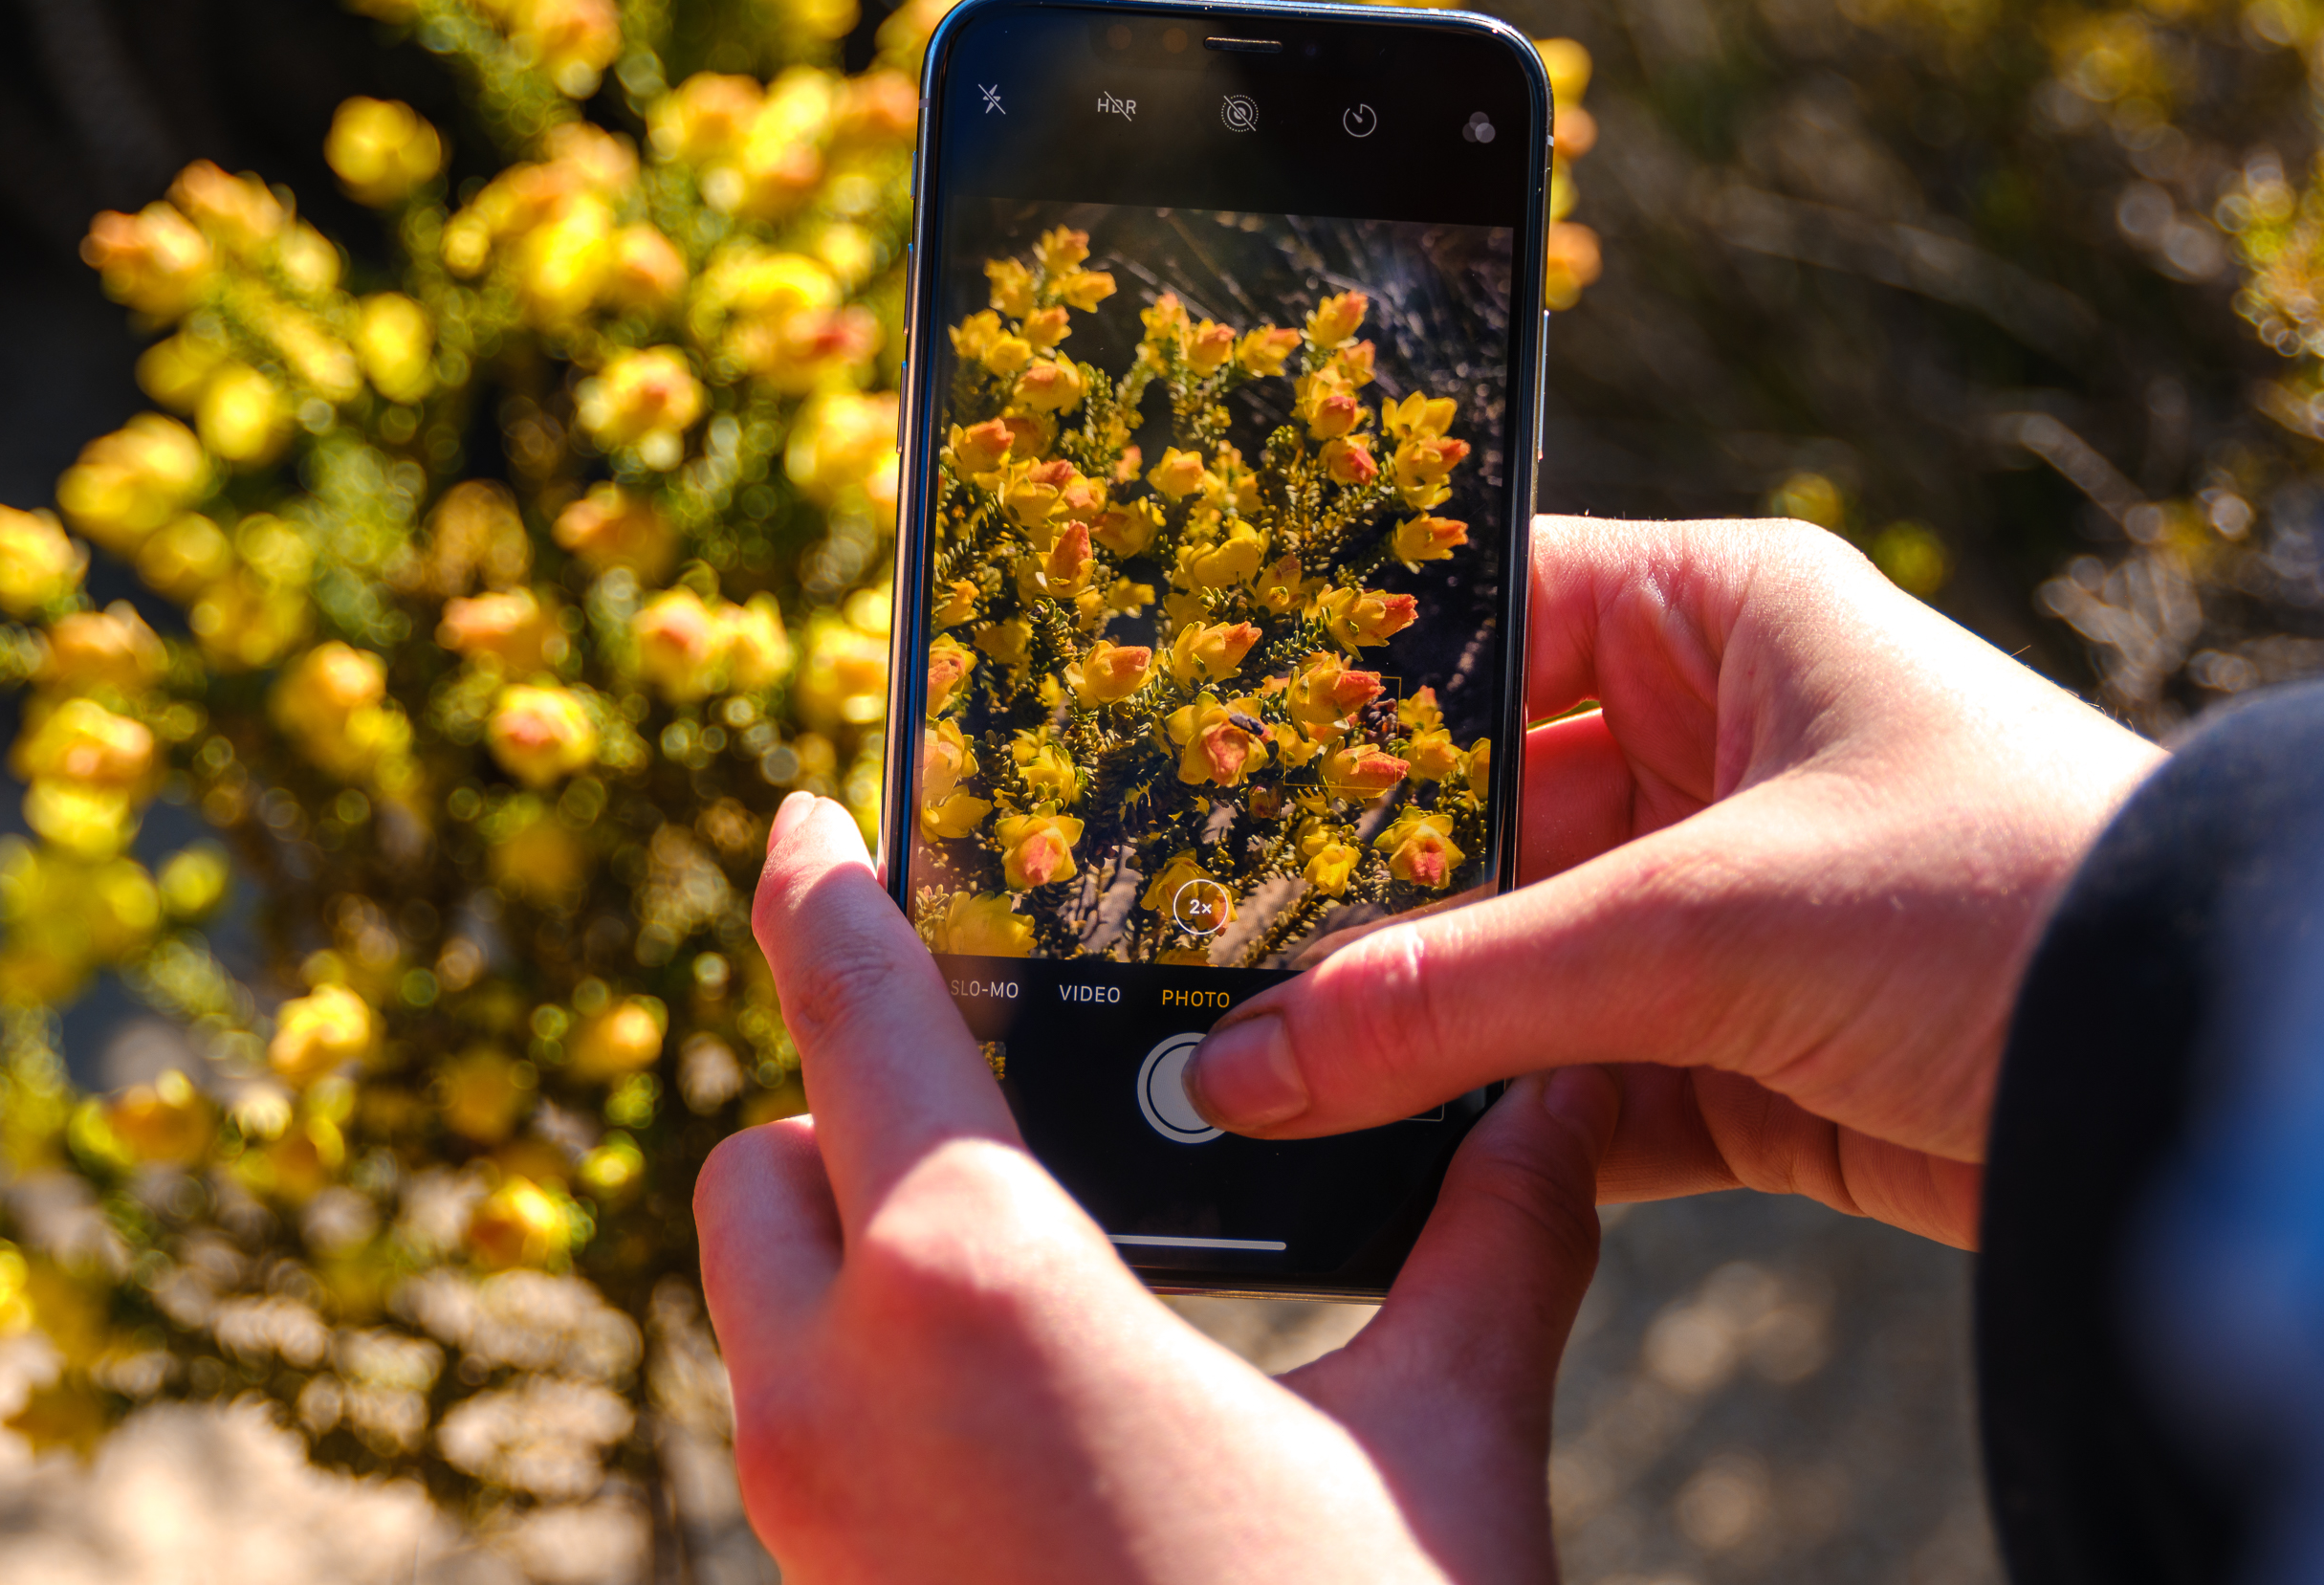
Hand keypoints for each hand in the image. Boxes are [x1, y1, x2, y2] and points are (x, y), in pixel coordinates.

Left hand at [695, 790, 1618, 1584]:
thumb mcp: (1446, 1449)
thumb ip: (1493, 1248)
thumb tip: (1561, 1103)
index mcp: (969, 1290)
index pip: (850, 1012)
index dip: (819, 891)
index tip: (805, 811)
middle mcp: (839, 1394)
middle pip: (762, 1158)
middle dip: (841, 1090)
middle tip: (980, 1054)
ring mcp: (814, 1528)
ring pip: (766, 1303)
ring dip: (847, 1230)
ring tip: (1015, 1208)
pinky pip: (804, 1424)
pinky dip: (872, 1351)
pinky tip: (1035, 1373)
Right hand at [1189, 517, 2158, 1246]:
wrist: (2213, 1085)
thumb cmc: (1996, 899)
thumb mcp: (1706, 924)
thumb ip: (1465, 991)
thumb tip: (1255, 1058)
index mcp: (1728, 619)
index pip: (1495, 615)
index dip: (1362, 687)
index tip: (1218, 750)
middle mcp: (1725, 742)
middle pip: (1493, 808)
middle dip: (1372, 891)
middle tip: (1212, 946)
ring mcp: (1739, 903)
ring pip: (1528, 954)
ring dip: (1431, 1023)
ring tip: (1273, 1065)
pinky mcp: (1757, 1052)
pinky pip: (1586, 1078)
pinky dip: (1511, 1124)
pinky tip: (1399, 1152)